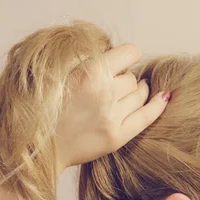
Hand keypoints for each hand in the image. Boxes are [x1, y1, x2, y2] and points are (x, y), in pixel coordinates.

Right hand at [54, 43, 169, 172]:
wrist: (36, 147)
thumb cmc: (45, 108)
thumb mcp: (60, 73)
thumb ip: (87, 61)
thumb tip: (117, 54)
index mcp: (89, 72)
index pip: (129, 53)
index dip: (126, 56)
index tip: (122, 61)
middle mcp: (104, 93)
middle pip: (132, 77)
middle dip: (123, 79)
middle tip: (109, 86)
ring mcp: (112, 117)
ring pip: (139, 94)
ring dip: (135, 92)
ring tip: (125, 95)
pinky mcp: (116, 137)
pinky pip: (147, 116)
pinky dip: (157, 105)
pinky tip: (163, 97)